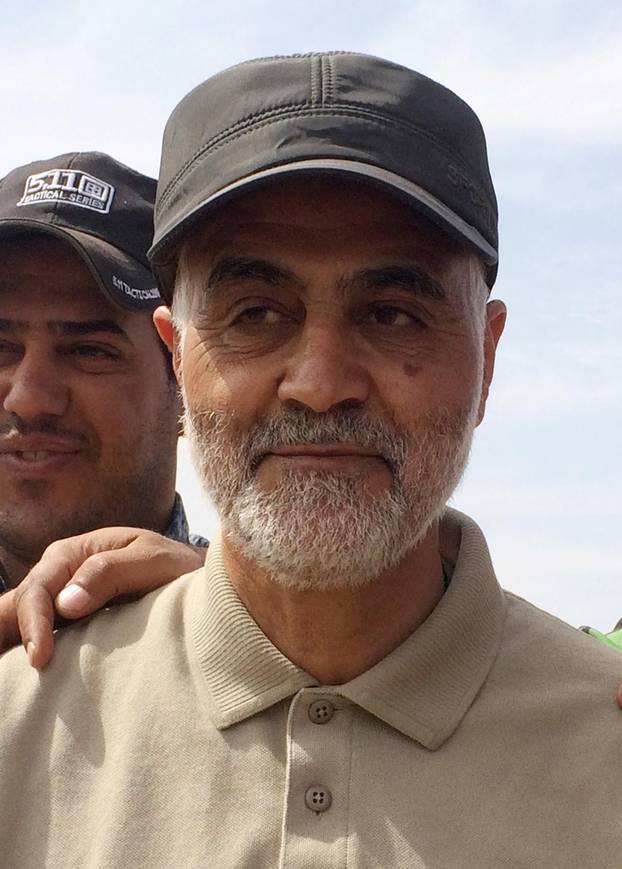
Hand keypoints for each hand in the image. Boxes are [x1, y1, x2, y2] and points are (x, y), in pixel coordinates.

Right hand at [0, 528, 205, 668]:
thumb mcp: (153, 560)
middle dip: (14, 636)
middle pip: (21, 607)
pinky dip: (27, 654)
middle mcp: (59, 576)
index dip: (35, 622)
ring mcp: (60, 602)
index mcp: (73, 553)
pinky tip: (25, 678)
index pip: (39, 588)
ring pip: (20, 624)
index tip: (41, 657)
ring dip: (16, 646)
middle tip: (27, 672)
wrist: (191, 579)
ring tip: (13, 679)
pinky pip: (42, 641)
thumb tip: (66, 603)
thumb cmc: (175, 566)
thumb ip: (111, 572)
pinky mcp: (69, 628)